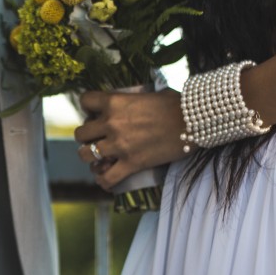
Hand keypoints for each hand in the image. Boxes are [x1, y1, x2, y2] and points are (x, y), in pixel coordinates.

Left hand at [74, 89, 188, 190]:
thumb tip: (133, 100)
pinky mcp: (131, 163)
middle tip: (97, 138)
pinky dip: (104, 180)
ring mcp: (120, 145)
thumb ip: (133, 99)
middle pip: (80, 133)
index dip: (87, 107)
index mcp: (115, 102)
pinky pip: (107, 178)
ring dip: (90, 157)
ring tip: (99, 157)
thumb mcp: (150, 94)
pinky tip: (106, 178)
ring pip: (86, 155)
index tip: (95, 112)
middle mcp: (112, 123)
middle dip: (86, 136)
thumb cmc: (177, 104)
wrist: (195, 121)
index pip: (85, 101)